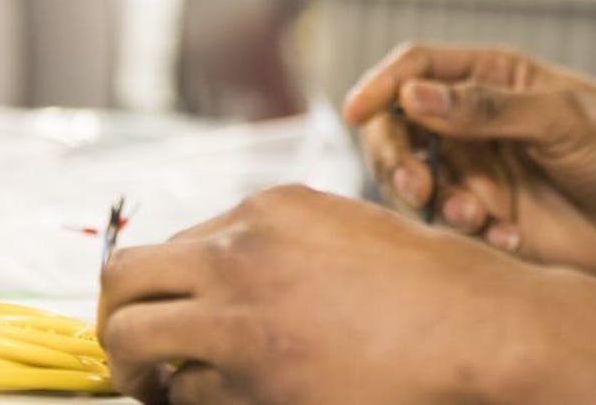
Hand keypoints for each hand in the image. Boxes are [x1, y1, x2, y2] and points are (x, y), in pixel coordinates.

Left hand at [97, 185, 595, 403]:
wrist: (478, 329)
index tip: (168, 310)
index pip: (171, 244)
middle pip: (123, 279)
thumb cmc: (430, 285)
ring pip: (133, 340)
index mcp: (266, 211)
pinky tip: (232, 398)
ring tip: (156, 385)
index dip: (164, 286)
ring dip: (136, 368)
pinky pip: (189, 398)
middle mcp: (239, 255)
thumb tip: (222, 274)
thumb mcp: (345, 230)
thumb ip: (278, 244)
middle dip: (117, 316)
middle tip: (132, 349)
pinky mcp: (253, 383)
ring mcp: (240, 319)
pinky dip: (195, 404)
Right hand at [343, 43, 595, 288]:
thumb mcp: (564, 119)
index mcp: (492, 80)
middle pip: (398, 128)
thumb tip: (413, 96)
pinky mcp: (487, 220)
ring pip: (414, 181)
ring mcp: (478, 173)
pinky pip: (446, 228)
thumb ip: (488, 110)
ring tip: (478, 218)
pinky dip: (466, 235)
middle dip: (395, 158)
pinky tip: (508, 239)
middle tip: (418, 189)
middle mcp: (474, 124)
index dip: (379, 86)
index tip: (357, 112)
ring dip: (432, 202)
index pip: (415, 70)